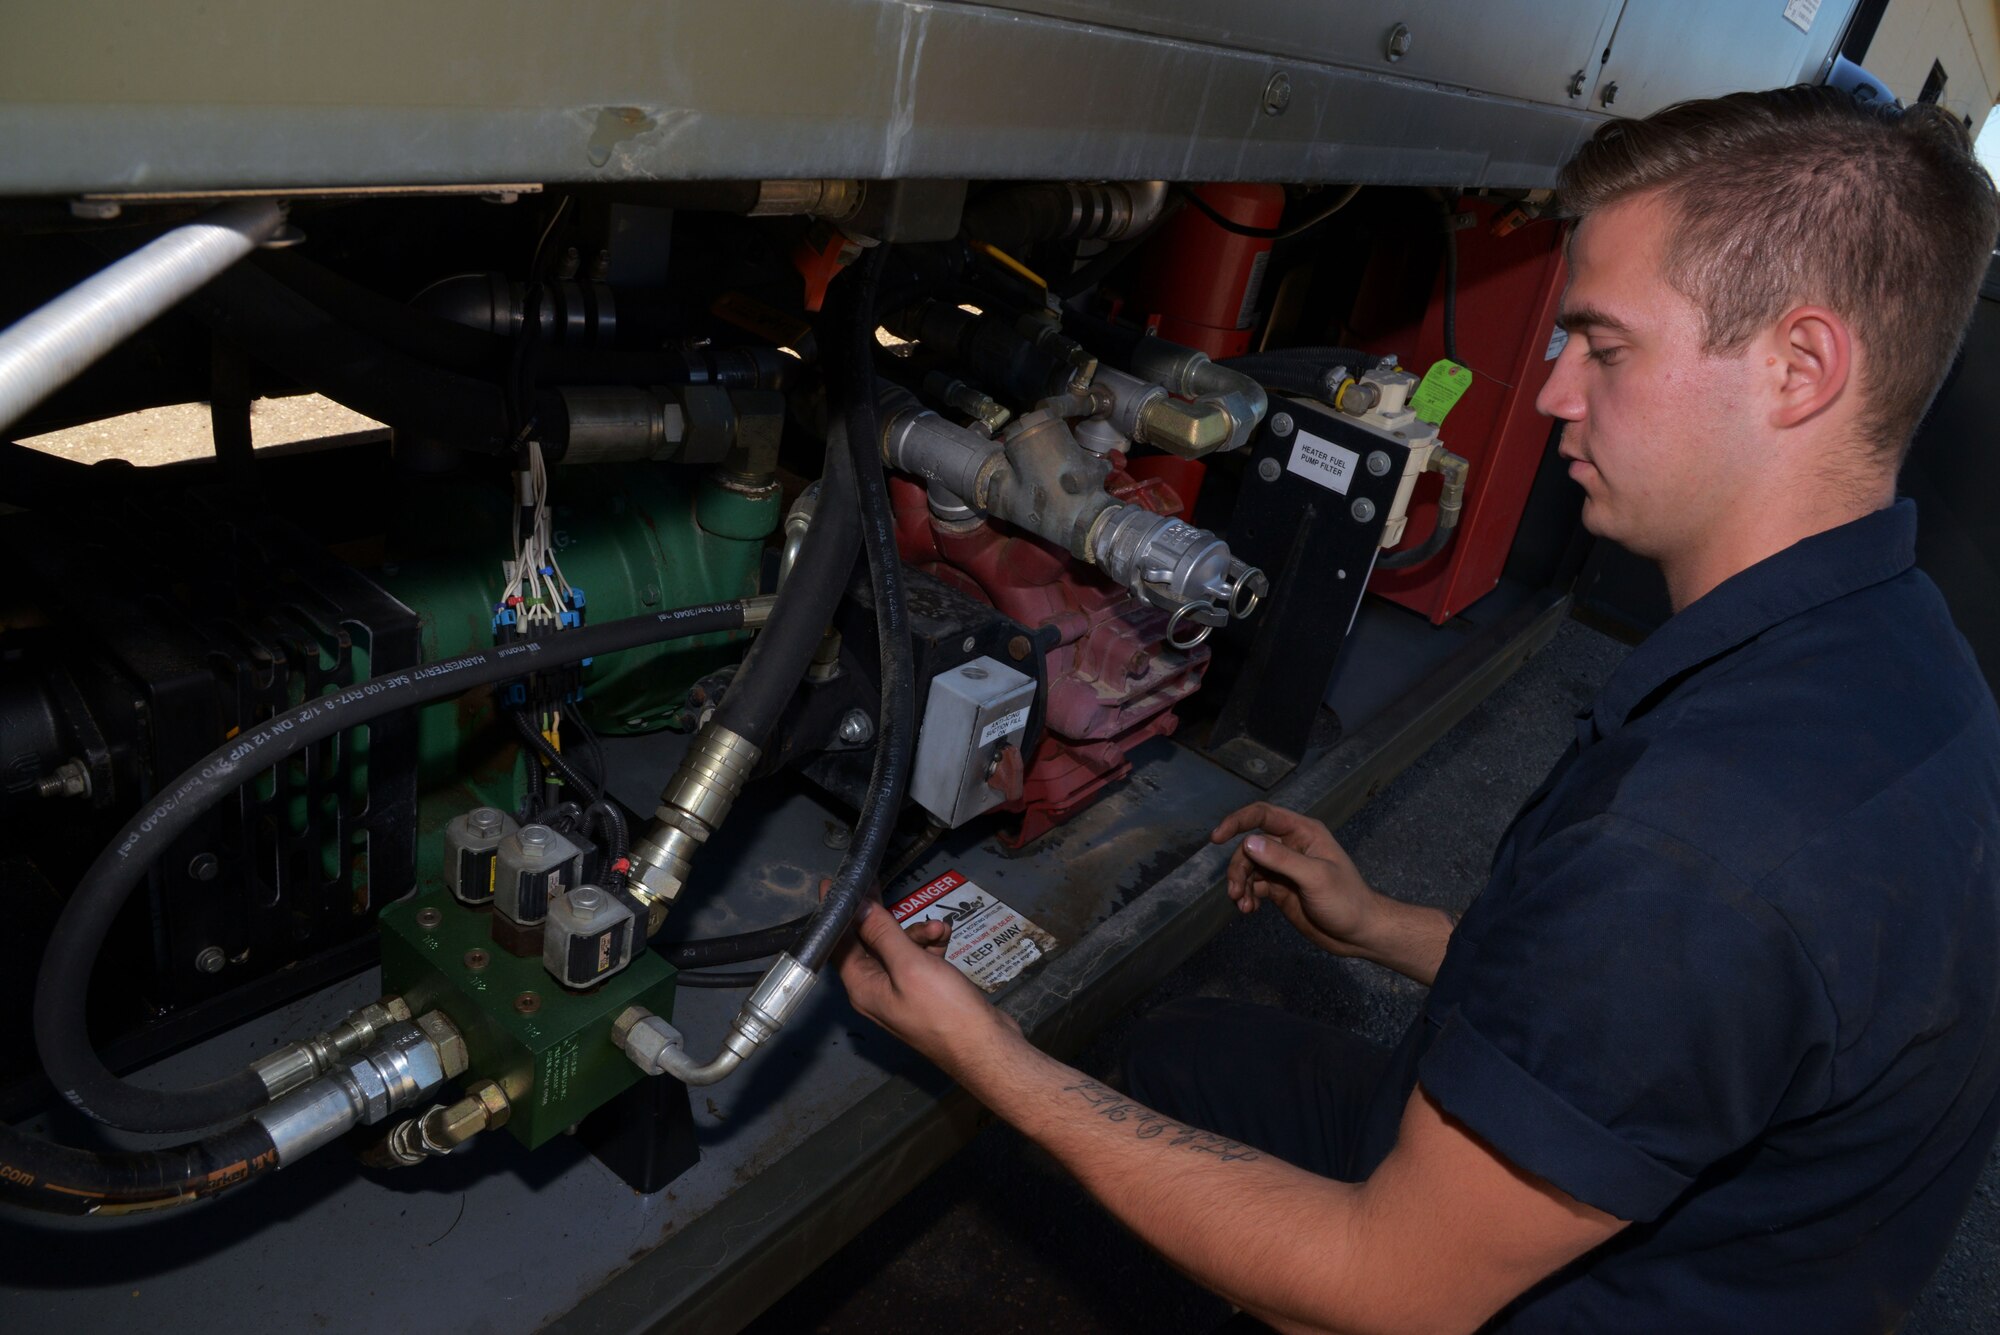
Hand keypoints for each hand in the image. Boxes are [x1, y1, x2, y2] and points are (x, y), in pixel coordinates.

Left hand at [833, 897, 1021, 1069]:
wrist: (986, 1046)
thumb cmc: (944, 1010)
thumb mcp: (909, 965)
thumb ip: (881, 933)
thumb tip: (857, 907)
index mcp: (862, 987)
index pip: (839, 944)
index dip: (837, 914)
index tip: (834, 884)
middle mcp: (876, 989)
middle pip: (868, 942)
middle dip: (881, 916)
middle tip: (878, 883)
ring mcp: (902, 991)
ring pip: (899, 947)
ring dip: (917, 932)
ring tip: (939, 929)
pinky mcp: (926, 990)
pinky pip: (920, 958)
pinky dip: (931, 945)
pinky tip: (946, 937)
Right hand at [1210, 802, 1382, 957]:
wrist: (1359, 934)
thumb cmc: (1345, 900)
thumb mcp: (1315, 877)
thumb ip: (1281, 859)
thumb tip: (1247, 842)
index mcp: (1302, 832)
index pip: (1263, 815)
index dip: (1237, 822)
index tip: (1216, 838)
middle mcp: (1291, 846)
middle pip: (1250, 846)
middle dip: (1238, 867)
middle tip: (1235, 891)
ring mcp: (1284, 869)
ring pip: (1249, 867)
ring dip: (1239, 884)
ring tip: (1241, 904)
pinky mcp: (1280, 889)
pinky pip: (1254, 886)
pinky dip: (1246, 896)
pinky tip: (1248, 910)